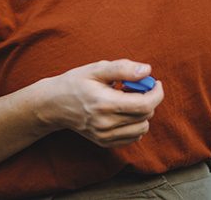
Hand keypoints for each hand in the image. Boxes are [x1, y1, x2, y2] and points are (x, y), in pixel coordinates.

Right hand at [44, 59, 163, 147]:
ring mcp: (104, 136)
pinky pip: (132, 137)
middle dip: (149, 99)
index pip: (144, 105)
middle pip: (145, 116)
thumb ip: (123, 68)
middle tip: (136, 87)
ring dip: (142, 113)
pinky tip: (123, 112)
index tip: (155, 83)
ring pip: (142, 129)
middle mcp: (105, 124)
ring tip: (128, 100)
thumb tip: (147, 71)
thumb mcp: (97, 69)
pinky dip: (135, 124)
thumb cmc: (76, 82)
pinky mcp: (104, 142)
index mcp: (105, 103)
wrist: (54, 105)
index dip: (157, 93)